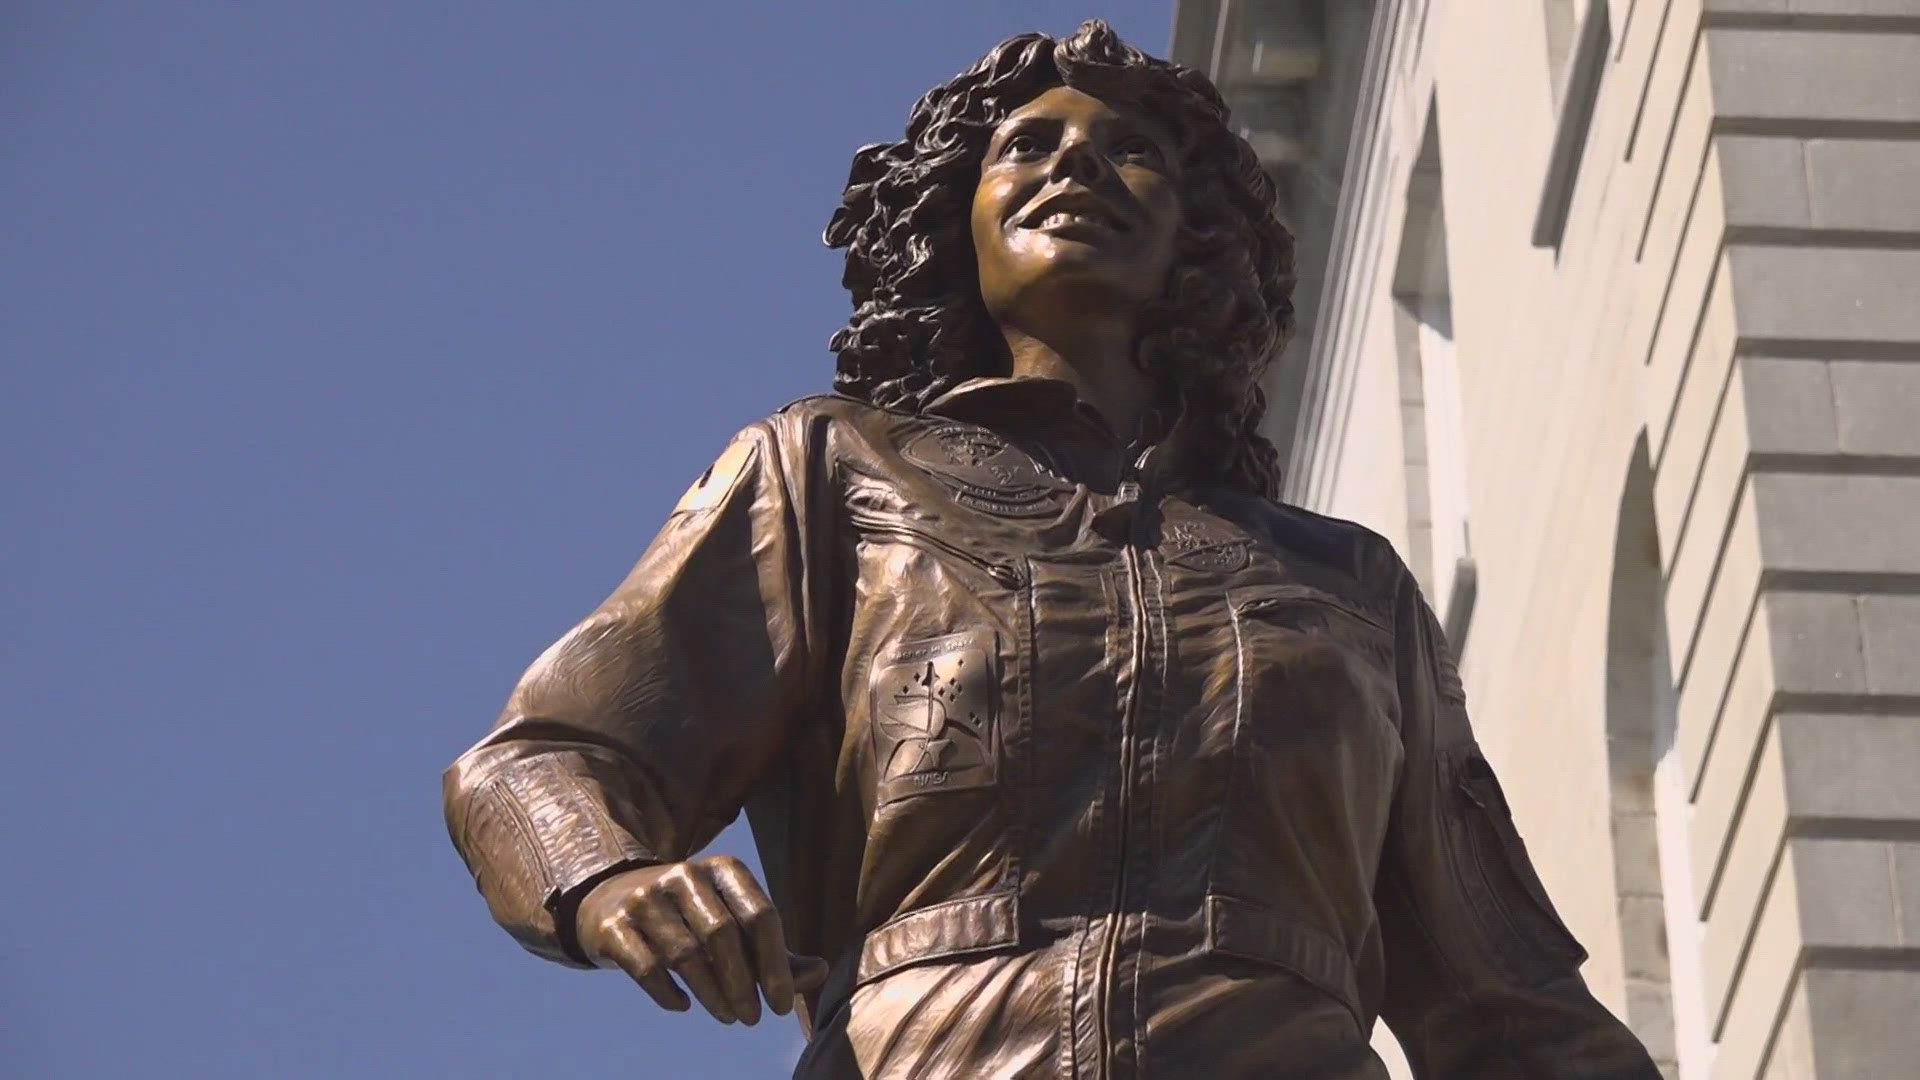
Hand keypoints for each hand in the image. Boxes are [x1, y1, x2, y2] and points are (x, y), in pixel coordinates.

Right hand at [575, 854, 829, 1023]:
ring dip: (712, 994)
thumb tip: (821, 973)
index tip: (781, 1006)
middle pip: (723, 935)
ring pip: (685, 954)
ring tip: (729, 1016)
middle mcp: (683, 874)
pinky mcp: (613, 926)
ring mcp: (644, 898)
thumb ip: (778, 950)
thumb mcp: (736, 923)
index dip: (776, 965)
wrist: (610, 901)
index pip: (760, 915)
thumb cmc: (692, 918)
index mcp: (724, 869)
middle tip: (753, 1018)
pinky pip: (646, 967)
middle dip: (743, 984)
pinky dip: (669, 994)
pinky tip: (684, 1005)